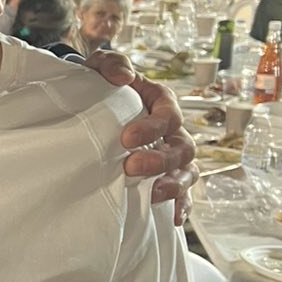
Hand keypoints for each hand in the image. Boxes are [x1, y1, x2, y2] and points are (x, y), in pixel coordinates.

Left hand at [83, 49, 197, 222]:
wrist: (93, 101)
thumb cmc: (102, 83)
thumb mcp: (102, 65)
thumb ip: (112, 64)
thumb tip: (123, 76)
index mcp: (162, 101)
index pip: (169, 115)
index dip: (152, 128)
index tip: (126, 138)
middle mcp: (173, 129)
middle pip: (183, 147)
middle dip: (161, 160)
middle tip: (132, 167)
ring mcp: (171, 153)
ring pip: (188, 172)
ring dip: (175, 185)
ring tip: (154, 195)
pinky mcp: (164, 173)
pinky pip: (183, 192)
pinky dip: (182, 204)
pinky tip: (174, 217)